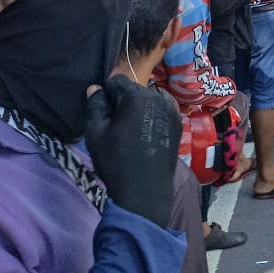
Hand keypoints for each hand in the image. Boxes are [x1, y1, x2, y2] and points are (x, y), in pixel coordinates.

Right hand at [85, 76, 179, 227]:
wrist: (145, 191)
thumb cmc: (116, 162)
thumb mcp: (96, 134)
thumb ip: (95, 106)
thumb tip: (95, 88)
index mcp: (137, 96)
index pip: (116, 81)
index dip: (106, 95)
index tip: (103, 115)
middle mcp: (158, 97)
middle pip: (133, 89)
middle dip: (122, 101)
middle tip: (115, 127)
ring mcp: (172, 109)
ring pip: (148, 99)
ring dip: (138, 108)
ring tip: (130, 132)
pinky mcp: (178, 122)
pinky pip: (160, 109)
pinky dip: (151, 115)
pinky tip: (145, 134)